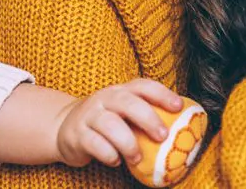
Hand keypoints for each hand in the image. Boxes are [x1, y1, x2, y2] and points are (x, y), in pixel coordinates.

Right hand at [54, 79, 183, 167]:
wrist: (63, 128)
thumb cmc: (105, 122)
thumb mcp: (122, 113)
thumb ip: (144, 116)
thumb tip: (182, 131)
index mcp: (120, 91)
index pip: (143, 86)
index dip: (162, 94)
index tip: (178, 107)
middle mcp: (104, 99)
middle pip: (127, 102)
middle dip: (148, 118)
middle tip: (163, 135)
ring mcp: (88, 115)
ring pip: (109, 124)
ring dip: (128, 142)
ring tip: (137, 157)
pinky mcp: (76, 134)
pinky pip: (94, 144)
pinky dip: (108, 153)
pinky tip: (115, 160)